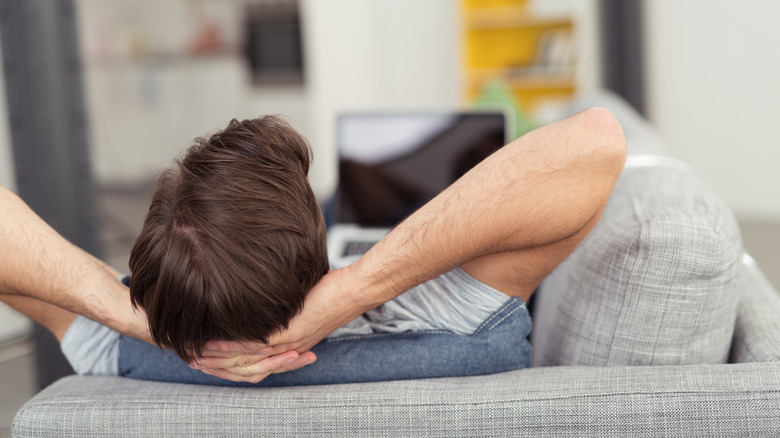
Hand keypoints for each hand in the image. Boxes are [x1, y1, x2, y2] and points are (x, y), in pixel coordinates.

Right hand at [191, 266, 369, 381]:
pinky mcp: (289, 333)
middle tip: (193, 361)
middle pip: (244, 369)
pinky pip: (254, 345)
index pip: (253, 367)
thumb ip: (283, 312)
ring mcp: (287, 343)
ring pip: (245, 361)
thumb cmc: (331, 293)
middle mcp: (286, 350)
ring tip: (197, 353)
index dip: (226, 367)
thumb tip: (266, 298)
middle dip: (216, 367)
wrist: (353, 292)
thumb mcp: (301, 307)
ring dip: (218, 359)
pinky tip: (214, 340)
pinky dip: (231, 345)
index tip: (204, 360)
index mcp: (289, 347)